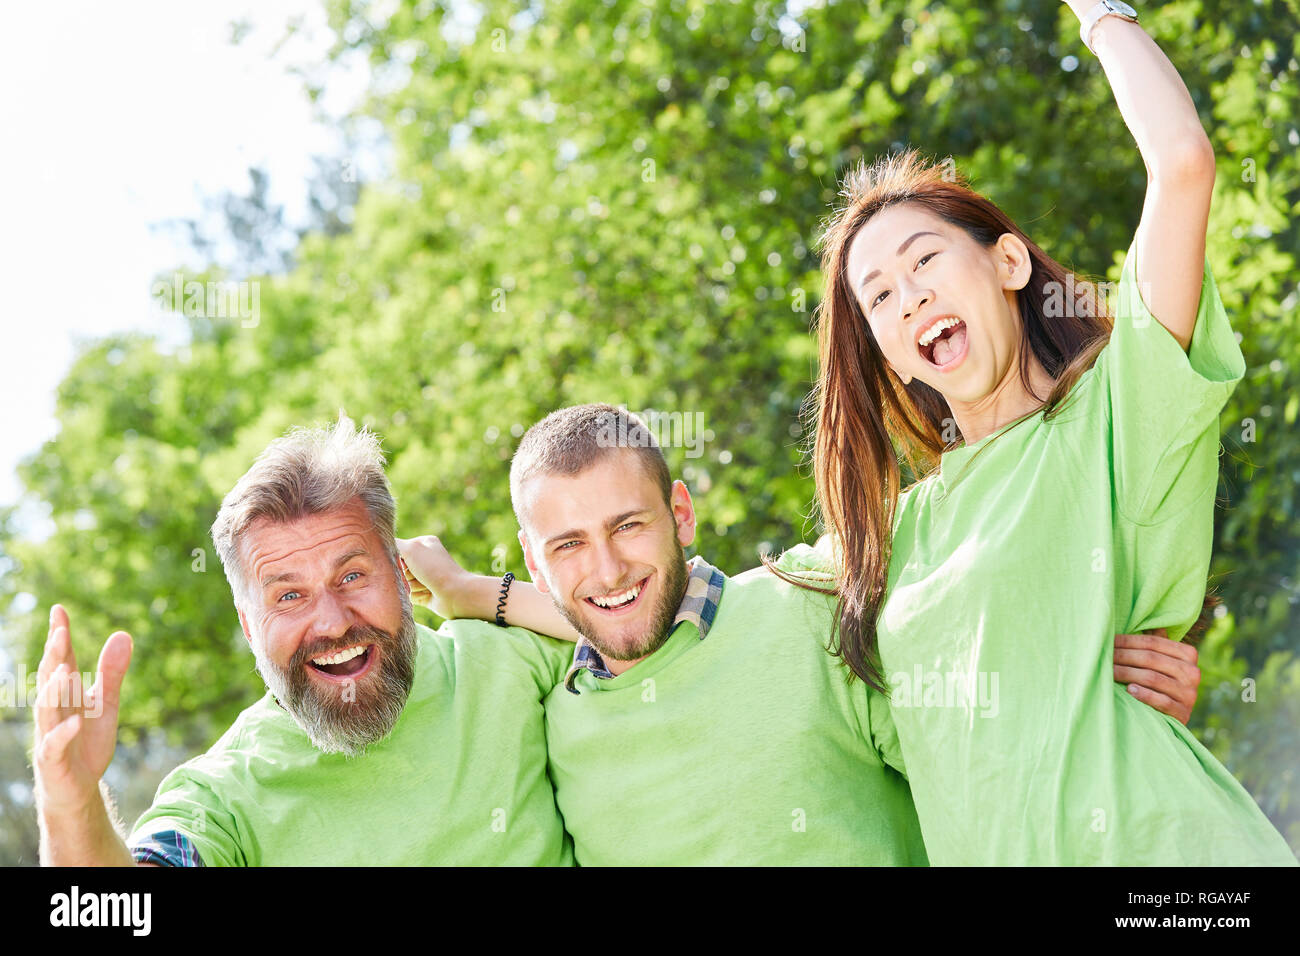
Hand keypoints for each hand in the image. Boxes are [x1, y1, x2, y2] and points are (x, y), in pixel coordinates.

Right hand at [32, 605, 132, 814]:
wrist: (79, 788)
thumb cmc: (88, 742)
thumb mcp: (106, 704)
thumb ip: (111, 672)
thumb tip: (122, 633)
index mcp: (66, 694)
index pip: (62, 660)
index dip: (60, 636)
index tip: (59, 610)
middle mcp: (54, 710)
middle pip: (50, 680)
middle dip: (54, 657)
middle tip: (60, 632)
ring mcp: (50, 735)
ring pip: (46, 711)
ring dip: (53, 691)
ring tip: (65, 671)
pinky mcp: (52, 760)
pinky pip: (54, 746)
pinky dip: (64, 733)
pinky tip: (77, 722)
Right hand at [396, 535, 473, 618]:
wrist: (455, 594)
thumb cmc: (434, 568)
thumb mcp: (412, 549)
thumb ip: (394, 544)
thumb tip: (381, 541)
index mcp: (423, 544)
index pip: (398, 549)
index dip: (398, 558)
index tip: (405, 562)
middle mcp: (425, 559)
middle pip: (399, 568)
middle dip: (405, 574)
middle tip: (419, 574)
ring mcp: (425, 577)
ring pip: (404, 583)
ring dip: (412, 586)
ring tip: (426, 585)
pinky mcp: (425, 594)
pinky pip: (409, 595)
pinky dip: (416, 596)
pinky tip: (427, 595)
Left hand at [1112, 628, 1199, 724]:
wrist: (1173, 716)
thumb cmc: (1161, 682)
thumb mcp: (1163, 660)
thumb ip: (1157, 642)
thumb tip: (1144, 619)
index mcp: (1189, 654)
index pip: (1153, 643)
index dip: (1127, 641)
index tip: (1107, 640)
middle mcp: (1193, 673)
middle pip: (1150, 659)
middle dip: (1123, 656)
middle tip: (1102, 656)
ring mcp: (1189, 694)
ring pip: (1152, 678)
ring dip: (1126, 673)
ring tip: (1108, 672)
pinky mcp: (1183, 712)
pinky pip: (1161, 701)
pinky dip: (1143, 694)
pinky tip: (1128, 690)